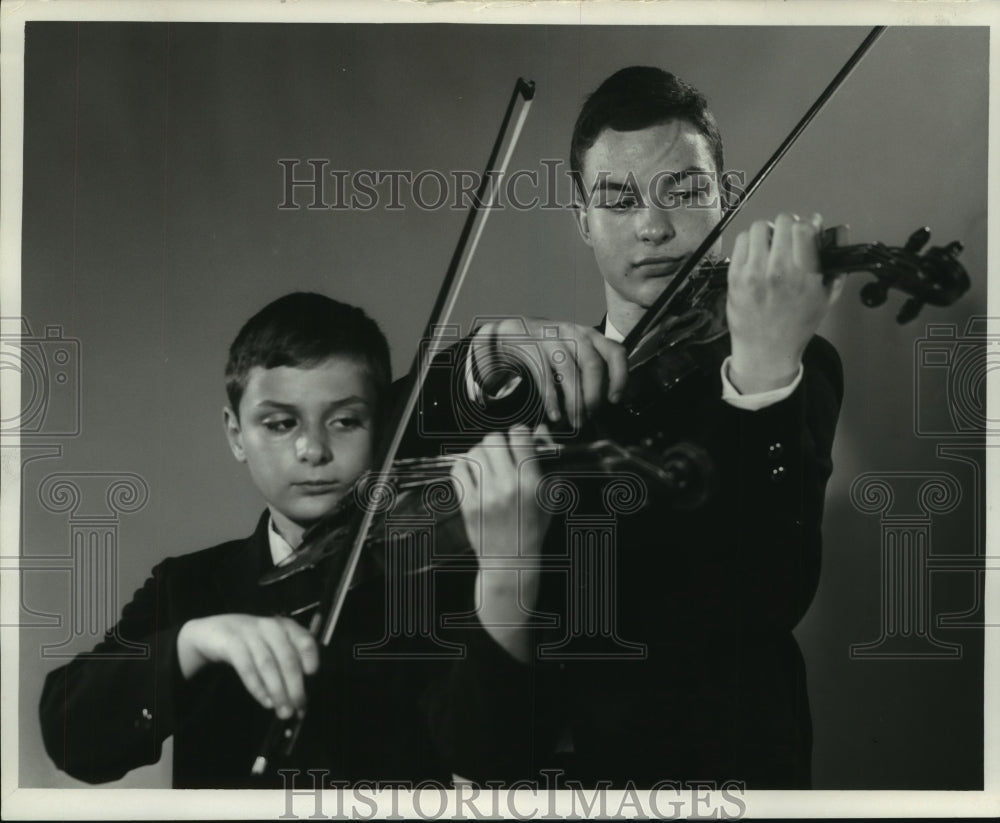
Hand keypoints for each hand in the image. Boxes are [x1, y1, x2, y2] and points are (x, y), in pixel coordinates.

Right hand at [177, 614, 318, 717]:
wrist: (214, 632)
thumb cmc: (252, 643)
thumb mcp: (272, 646)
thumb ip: (288, 663)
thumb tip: (301, 694)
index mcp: (286, 627)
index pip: (304, 639)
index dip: (310, 656)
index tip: (312, 675)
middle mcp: (270, 627)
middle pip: (286, 658)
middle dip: (295, 686)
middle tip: (298, 708)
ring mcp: (250, 634)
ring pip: (268, 665)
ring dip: (277, 691)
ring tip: (283, 711)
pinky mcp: (231, 643)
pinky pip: (247, 668)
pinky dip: (258, 687)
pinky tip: (266, 702)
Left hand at [451, 426, 551, 661]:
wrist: (511, 562)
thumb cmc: (531, 530)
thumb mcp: (548, 498)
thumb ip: (544, 464)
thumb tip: (540, 432)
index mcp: (531, 482)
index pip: (520, 435)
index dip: (519, 433)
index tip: (518, 440)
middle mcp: (508, 485)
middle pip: (494, 439)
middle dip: (498, 443)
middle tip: (500, 454)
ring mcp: (486, 494)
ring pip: (475, 452)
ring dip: (480, 454)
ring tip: (486, 466)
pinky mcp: (467, 503)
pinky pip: (458, 469)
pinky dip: (464, 467)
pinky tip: (472, 475)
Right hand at [471, 318, 625, 428]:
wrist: (510, 334)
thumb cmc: (547, 351)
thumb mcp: (574, 354)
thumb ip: (592, 371)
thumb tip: (613, 399)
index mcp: (589, 335)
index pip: (615, 352)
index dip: (619, 377)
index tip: (615, 399)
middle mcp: (573, 332)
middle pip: (592, 363)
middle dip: (593, 394)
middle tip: (590, 415)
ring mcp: (550, 337)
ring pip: (568, 370)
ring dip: (574, 400)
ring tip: (575, 420)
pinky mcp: (529, 346)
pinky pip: (543, 374)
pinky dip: (551, 398)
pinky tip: (555, 414)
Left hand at [726, 213, 844, 392]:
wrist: (766, 350)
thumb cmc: (796, 326)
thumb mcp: (826, 298)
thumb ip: (836, 264)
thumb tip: (840, 232)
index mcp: (804, 276)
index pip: (805, 229)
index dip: (808, 223)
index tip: (809, 228)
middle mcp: (778, 271)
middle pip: (782, 223)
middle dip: (789, 225)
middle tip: (789, 236)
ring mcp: (753, 273)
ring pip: (759, 228)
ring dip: (768, 232)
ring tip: (771, 244)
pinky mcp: (735, 276)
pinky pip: (741, 241)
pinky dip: (750, 241)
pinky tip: (756, 253)